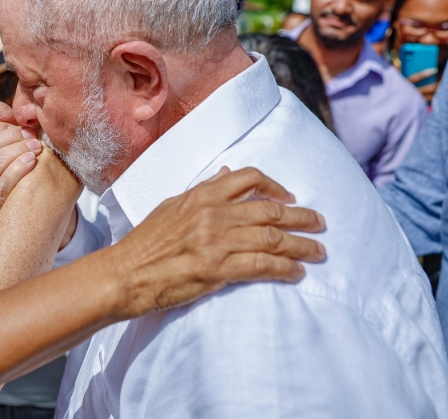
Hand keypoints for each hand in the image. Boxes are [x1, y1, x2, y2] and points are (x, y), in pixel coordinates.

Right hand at [0, 102, 45, 217]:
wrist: (56, 200)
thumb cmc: (42, 165)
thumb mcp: (30, 140)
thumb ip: (13, 122)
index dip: (0, 128)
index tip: (26, 126)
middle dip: (9, 140)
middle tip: (34, 138)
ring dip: (13, 155)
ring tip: (36, 150)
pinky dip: (15, 173)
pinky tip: (33, 163)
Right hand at [108, 167, 325, 319]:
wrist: (126, 273)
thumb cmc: (145, 242)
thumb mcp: (171, 205)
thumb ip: (202, 190)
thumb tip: (226, 173)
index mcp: (201, 195)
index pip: (248, 178)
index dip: (276, 186)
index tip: (290, 198)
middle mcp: (213, 214)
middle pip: (270, 211)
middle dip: (302, 218)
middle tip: (320, 224)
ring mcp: (217, 242)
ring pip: (273, 238)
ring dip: (301, 245)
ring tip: (318, 251)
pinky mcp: (218, 270)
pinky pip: (263, 265)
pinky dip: (285, 268)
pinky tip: (297, 272)